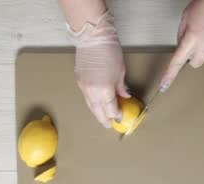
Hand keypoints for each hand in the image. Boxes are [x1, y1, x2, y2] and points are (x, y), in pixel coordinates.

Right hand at [67, 11, 130, 127]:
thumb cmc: (109, 51)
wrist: (93, 38)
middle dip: (104, 119)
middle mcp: (92, 92)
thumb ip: (121, 88)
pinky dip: (92, 102)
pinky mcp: (79, 81)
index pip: (110, 110)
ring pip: (90, 106)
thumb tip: (124, 96)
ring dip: (97, 112)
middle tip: (109, 124)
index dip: (116, 115)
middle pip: (98, 112)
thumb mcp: (120, 71)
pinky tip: (97, 103)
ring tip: (103, 116)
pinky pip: (86, 97)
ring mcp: (83, 87)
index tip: (120, 118)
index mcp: (104, 91)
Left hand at [160, 0, 203, 89]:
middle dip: (191, 56)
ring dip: (203, 45)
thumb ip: (182, 34)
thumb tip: (182, 44)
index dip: (169, 76)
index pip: (177, 63)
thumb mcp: (187, 17)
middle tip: (192, 41)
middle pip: (194, 63)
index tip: (163, 86)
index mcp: (192, 40)